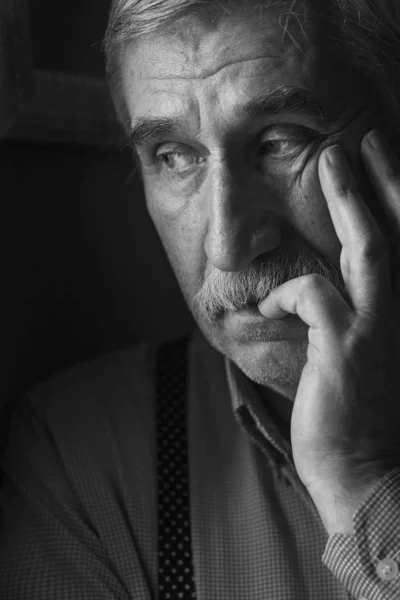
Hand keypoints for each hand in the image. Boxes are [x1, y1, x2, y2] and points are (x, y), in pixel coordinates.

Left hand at [258, 130, 399, 532]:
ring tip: (331, 159)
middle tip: (363, 138)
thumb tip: (319, 289)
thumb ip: (351, 319)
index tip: (382, 161)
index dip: (397, 200)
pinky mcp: (347, 347)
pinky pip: (310, 294)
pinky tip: (266, 303)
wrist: (363, 473)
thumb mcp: (362, 359)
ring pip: (369, 247)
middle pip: (399, 231)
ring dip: (349, 199)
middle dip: (383, 179)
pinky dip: (283, 291)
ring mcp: (379, 327)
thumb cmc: (355, 416)